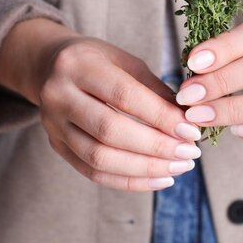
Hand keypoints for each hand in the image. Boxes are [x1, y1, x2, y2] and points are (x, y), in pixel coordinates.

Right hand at [0, 18, 202, 190]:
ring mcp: (52, 124)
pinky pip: (93, 173)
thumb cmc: (98, 61)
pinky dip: (129, 181)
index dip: (160, 116)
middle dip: (156, 146)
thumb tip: (188, 122)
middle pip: (109, 130)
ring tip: (179, 167)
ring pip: (100, 158)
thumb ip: (155, 90)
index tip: (191, 131)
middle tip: (190, 153)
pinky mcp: (56, 146)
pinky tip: (159, 178)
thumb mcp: (127, 62)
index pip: (124, 95)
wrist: (50, 66)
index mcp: (79, 65)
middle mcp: (59, 95)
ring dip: (145, 168)